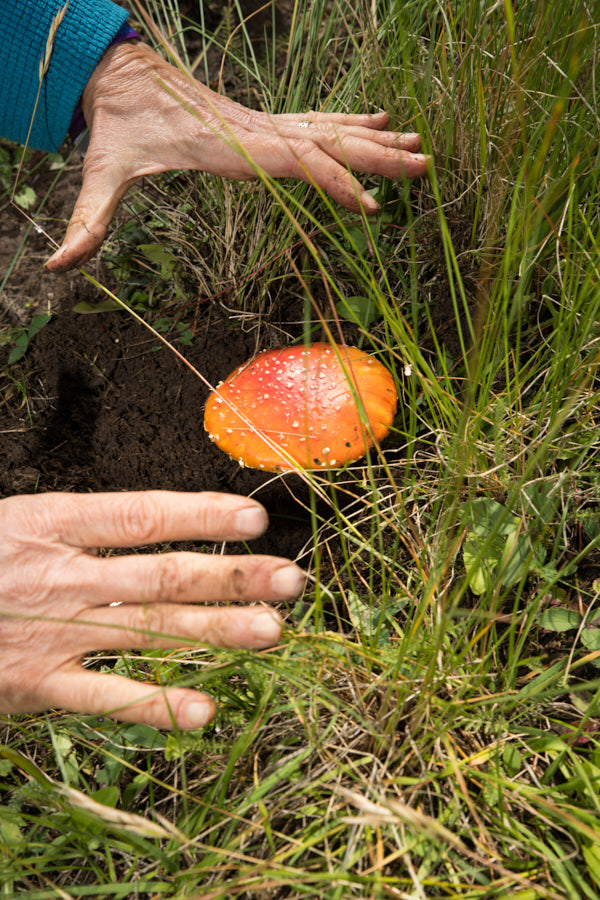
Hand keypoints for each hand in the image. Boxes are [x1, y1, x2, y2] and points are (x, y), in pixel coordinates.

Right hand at [0, 490, 302, 728]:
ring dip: (215, 633)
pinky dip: (155, 706)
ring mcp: (50, 631)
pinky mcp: (33, 683)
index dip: (200, 516)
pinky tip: (204, 713)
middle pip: (161, 574)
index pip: (142, 515)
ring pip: (147, 631)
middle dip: (232, 577)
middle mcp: (60, 575)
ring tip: (272, 632)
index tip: (254, 519)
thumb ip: (83, 528)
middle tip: (292, 580)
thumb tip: (159, 525)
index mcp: (51, 523)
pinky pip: (103, 697)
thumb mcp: (18, 522)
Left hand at [46, 41, 428, 270]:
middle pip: (328, 142)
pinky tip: (375, 124)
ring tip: (416, 147)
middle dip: (376, 158)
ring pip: (330, 129)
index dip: (333, 183)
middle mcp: (258, 131)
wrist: (122, 77)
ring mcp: (264, 122)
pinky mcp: (263, 121)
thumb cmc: (119, 127)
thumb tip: (56, 264)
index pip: (296, 161)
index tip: (370, 206)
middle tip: (424, 165)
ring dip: (373, 140)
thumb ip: (87, 221)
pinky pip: (316, 122)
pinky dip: (350, 125)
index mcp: (233, 147)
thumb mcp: (101, 174)